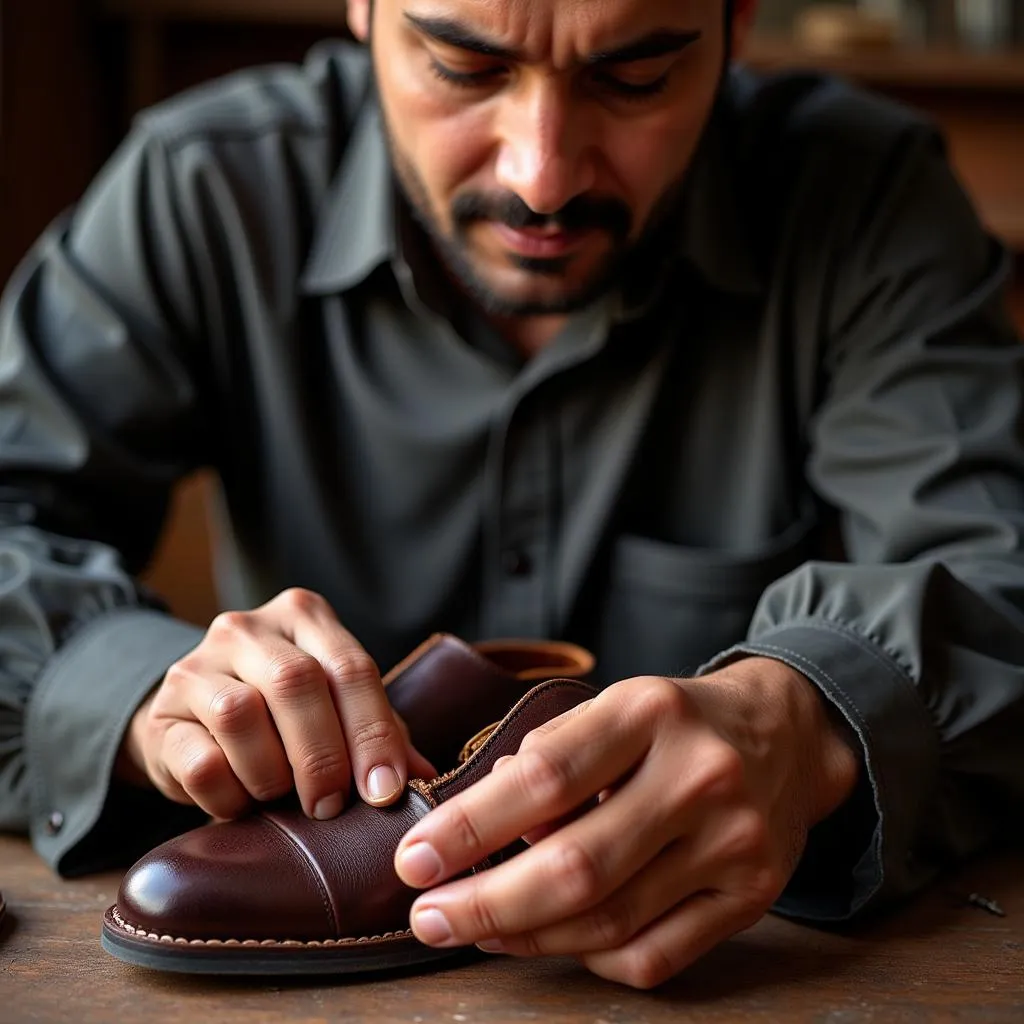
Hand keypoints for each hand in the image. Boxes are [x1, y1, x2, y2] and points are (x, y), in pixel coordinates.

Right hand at [116, 588, 435, 820]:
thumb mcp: (335, 711)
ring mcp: (198, 664)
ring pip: (241, 715)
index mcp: (305, 617)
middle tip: (331, 805)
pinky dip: (229, 794)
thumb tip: (426, 781)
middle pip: (298, 683)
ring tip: (281, 798)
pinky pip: (200, 760)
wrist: (190, 718)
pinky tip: (241, 802)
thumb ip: (381, 734)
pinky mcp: (162, 711)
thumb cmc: (281, 717)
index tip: (385, 790)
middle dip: (323, 755)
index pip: (351, 667)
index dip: (372, 733)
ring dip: (271, 773)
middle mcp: (249, 628)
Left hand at [393, 657, 858, 988]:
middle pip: (575, 865)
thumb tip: (476, 819)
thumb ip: (552, 754)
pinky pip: (654, 957)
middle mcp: (698, 774)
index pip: (545, 778)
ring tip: (475, 929)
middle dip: (485, 903)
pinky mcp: (752, 897)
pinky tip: (552, 940)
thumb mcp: (616, 706)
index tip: (414, 859)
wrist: (787, 733)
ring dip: (526, 936)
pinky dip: (589, 958)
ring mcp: (732, 842)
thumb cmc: (676, 721)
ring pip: (609, 920)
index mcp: (649, 711)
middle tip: (428, 918)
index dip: (469, 826)